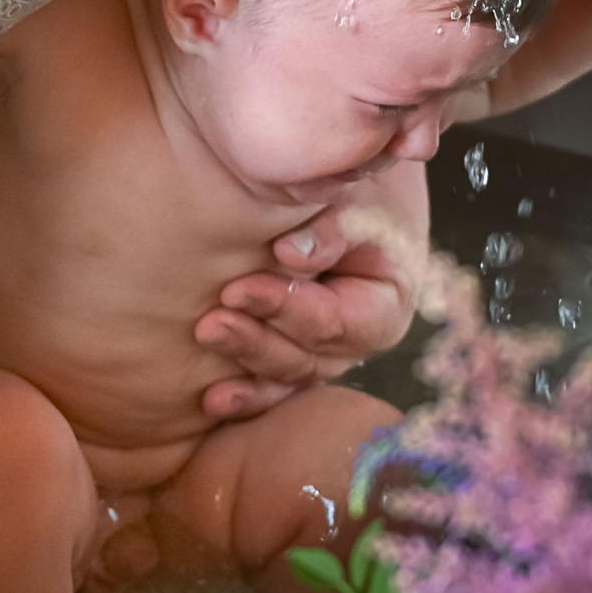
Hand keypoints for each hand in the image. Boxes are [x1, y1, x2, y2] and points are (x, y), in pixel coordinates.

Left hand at [190, 213, 421, 419]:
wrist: (349, 197)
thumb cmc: (356, 194)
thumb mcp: (357, 200)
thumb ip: (332, 227)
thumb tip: (289, 254)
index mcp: (385, 305)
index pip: (335, 320)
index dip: (287, 309)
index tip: (236, 289)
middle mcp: (357, 341)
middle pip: (309, 358)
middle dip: (257, 342)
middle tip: (210, 324)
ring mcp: (325, 354)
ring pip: (287, 375)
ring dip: (245, 361)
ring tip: (206, 340)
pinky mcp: (294, 354)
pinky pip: (272, 386)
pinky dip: (244, 393)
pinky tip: (209, 398)